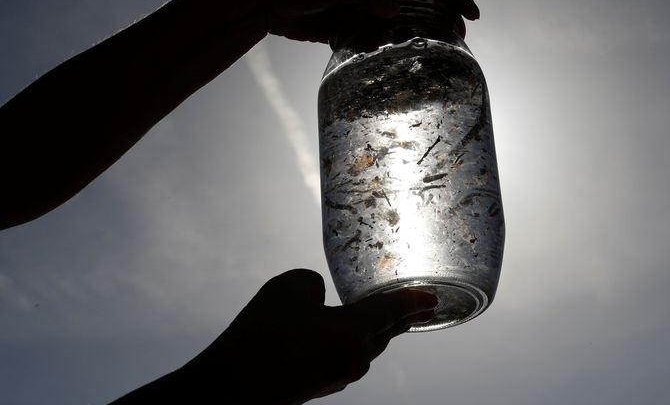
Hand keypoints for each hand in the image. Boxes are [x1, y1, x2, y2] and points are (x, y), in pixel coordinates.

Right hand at [182, 269, 437, 403]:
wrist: (232, 388)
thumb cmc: (261, 336)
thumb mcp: (288, 288)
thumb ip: (314, 284)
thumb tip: (319, 297)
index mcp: (352, 332)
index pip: (392, 310)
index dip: (414, 299)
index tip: (433, 296)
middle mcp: (354, 358)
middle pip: (385, 332)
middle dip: (402, 318)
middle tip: (422, 306)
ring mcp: (340, 376)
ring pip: (366, 348)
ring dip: (373, 331)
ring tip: (380, 317)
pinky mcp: (324, 386)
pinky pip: (347, 358)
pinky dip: (351, 343)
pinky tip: (338, 336)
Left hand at [220, 0, 479, 42]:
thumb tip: (393, 9)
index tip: (474, 15)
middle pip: (418, 7)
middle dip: (442, 22)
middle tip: (460, 43)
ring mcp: (360, 13)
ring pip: (397, 28)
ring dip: (414, 42)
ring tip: (432, 60)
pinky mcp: (343, 31)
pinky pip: (369, 44)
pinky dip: (380, 55)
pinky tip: (388, 69)